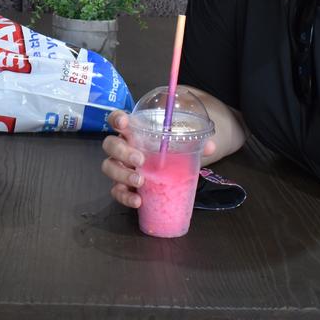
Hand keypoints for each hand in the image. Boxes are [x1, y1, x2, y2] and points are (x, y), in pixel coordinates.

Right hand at [100, 110, 216, 208]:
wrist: (167, 175)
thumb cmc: (168, 153)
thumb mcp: (181, 146)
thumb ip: (195, 143)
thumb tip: (210, 146)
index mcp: (134, 132)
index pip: (117, 119)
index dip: (116, 118)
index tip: (123, 122)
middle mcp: (122, 148)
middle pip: (109, 144)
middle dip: (122, 151)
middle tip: (140, 159)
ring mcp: (119, 168)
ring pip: (108, 167)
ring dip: (122, 174)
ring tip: (140, 181)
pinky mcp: (122, 186)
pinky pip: (116, 191)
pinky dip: (125, 196)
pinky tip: (138, 201)